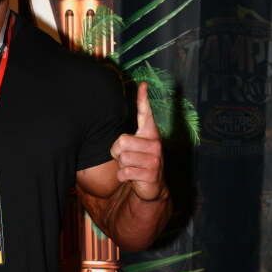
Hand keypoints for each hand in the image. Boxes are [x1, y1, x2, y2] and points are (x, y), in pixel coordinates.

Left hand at [110, 82, 165, 201]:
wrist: (151, 187)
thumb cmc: (138, 163)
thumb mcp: (134, 148)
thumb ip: (125, 139)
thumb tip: (117, 141)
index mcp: (150, 134)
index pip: (145, 114)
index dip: (143, 99)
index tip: (143, 84)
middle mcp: (155, 143)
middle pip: (121, 141)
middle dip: (116, 152)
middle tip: (126, 158)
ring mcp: (155, 158)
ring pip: (122, 158)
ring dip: (121, 166)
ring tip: (131, 167)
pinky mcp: (151, 173)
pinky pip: (124, 172)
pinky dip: (122, 176)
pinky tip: (132, 177)